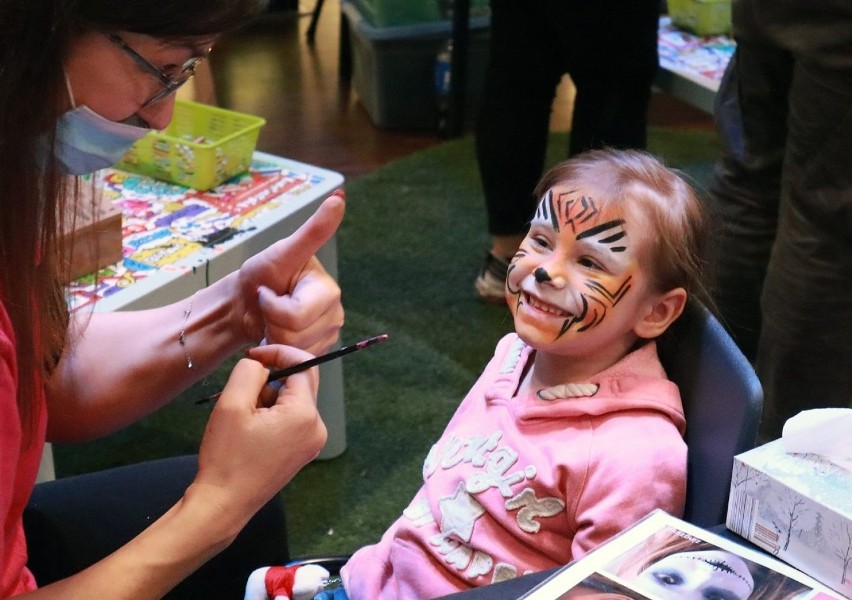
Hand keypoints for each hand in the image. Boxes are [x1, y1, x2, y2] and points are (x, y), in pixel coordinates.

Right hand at [194, 344, 327, 516]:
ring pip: (294, 400)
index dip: (278, 353)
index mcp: (306, 414)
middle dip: (271, 380)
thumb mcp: (231, 404)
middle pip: (300, 383)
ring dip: (269, 399)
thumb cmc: (226, 456)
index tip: (252, 354)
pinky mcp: (303, 452)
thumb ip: (249, 372)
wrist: (223, 504)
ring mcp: (312, 442)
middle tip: (242, 394)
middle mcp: (317, 427)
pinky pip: (292, 419)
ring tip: (244, 419)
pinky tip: (251, 431)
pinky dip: (272, 415)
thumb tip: (262, 364)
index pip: (303, 365)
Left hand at [236, 192, 344, 354]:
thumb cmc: (258, 275)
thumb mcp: (283, 252)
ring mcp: (327, 335)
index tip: (264, 292)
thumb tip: (339, 197)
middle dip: (272, 323)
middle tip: (267, 308)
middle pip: (296, 334)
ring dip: (274, 336)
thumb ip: (313, 230)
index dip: (273, 307)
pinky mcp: (317, 351)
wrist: (242, 305)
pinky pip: (295, 359)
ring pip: (294, 349)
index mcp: (328, 290)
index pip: (297, 314)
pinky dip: (279, 349)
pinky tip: (276, 334)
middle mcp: (334, 313)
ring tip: (270, 320)